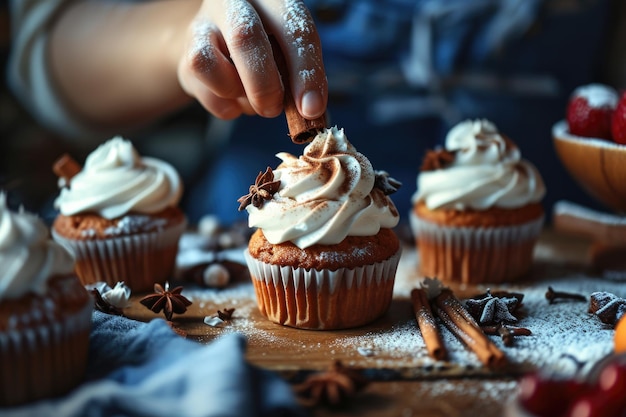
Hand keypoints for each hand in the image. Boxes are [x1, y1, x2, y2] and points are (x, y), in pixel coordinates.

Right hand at [177, 0, 326, 120]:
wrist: (224, 45)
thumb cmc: (269, 50)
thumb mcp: (291, 53)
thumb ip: (302, 75)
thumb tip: (310, 112)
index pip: (294, 27)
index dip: (305, 72)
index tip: (311, 108)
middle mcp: (233, 1)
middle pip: (244, 38)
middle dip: (264, 85)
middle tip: (273, 109)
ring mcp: (203, 25)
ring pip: (209, 64)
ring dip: (238, 94)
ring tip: (252, 99)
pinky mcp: (186, 55)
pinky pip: (205, 90)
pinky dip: (227, 107)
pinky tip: (237, 99)